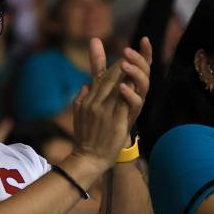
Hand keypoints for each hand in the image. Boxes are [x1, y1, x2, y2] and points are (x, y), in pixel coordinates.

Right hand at [71, 39, 141, 170]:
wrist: (88, 159)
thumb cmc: (84, 139)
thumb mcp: (78, 115)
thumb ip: (80, 99)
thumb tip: (85, 86)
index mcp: (87, 101)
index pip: (99, 78)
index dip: (110, 65)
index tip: (120, 57)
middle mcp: (95, 103)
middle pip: (109, 79)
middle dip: (121, 65)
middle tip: (131, 54)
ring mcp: (104, 112)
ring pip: (117, 87)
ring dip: (127, 74)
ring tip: (134, 63)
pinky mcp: (115, 122)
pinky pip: (124, 103)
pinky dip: (129, 92)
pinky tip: (135, 84)